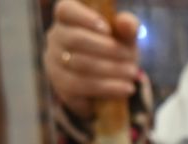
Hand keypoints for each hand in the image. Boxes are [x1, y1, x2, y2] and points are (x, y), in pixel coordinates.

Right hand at [43, 0, 139, 116]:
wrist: (111, 82)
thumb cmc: (115, 50)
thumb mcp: (124, 37)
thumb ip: (128, 27)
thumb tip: (126, 23)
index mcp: (68, 18)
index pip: (65, 10)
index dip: (85, 18)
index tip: (107, 29)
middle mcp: (56, 38)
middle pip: (75, 39)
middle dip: (107, 49)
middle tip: (131, 58)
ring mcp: (54, 63)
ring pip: (79, 64)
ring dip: (110, 69)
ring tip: (132, 73)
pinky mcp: (60, 86)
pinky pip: (79, 86)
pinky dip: (106, 87)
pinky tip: (126, 88)